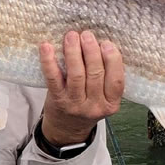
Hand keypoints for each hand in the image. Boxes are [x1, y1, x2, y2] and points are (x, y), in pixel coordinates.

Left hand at [39, 30, 124, 145]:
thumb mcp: (104, 97)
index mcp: (111, 103)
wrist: (67, 129)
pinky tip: (47, 47)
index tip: (107, 43)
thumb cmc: (88, 105)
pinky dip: (49, 61)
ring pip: (76, 74)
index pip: (116, 80)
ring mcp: (75, 104)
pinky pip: (53, 78)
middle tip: (87, 35)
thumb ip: (106, 77)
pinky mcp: (57, 100)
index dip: (113, 60)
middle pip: (95, 74)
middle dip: (91, 51)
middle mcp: (94, 105)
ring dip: (73, 52)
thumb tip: (101, 43)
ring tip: (71, 36)